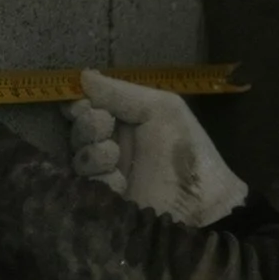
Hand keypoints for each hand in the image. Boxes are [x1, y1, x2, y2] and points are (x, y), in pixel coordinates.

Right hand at [66, 70, 248, 227]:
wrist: (199, 203)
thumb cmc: (184, 151)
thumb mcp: (161, 109)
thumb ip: (121, 92)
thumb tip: (82, 76)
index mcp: (128, 121)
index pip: (89, 106)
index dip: (80, 102)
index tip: (82, 102)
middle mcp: (114, 145)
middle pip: (79, 131)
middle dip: (87, 125)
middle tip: (103, 126)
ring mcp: (107, 176)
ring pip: (80, 158)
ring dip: (93, 153)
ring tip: (113, 158)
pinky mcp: (104, 203)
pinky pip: (86, 186)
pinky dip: (101, 180)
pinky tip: (119, 183)